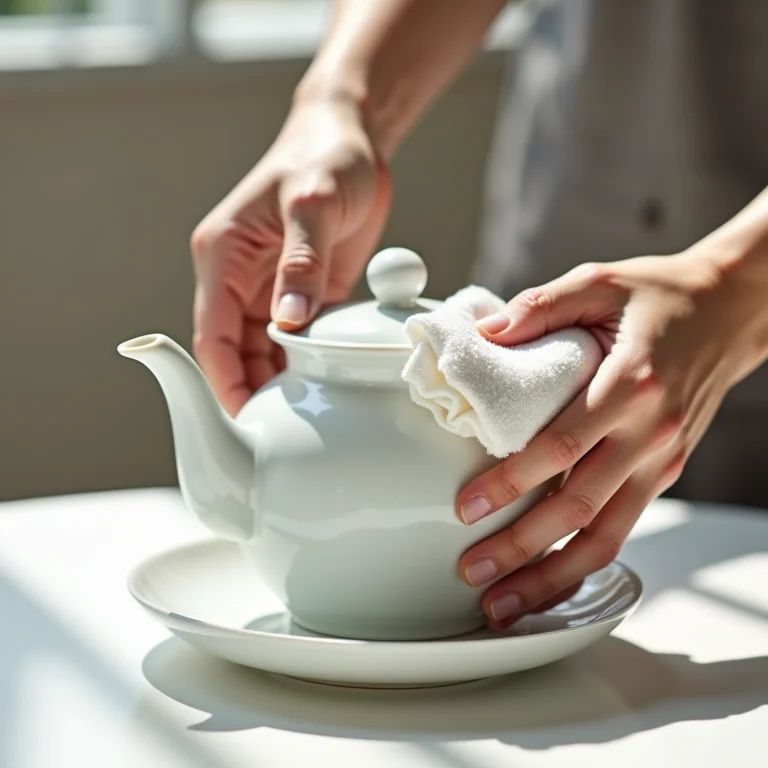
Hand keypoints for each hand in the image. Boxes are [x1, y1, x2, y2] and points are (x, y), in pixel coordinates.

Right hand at [190, 97, 391, 415]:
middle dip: (250, 391)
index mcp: (223, 256)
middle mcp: (238, 277)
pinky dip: (302, 363)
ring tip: (299, 420)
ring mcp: (270, 287)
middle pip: (234, 350)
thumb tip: (290, 323)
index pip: (212, 333)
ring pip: (262, 350)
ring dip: (276, 382)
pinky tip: (319, 386)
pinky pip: (295, 338)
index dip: (223, 380)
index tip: (241, 421)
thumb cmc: (325, 159)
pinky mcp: (301, 291)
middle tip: (274, 434)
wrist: (353, 142)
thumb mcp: (313, 204)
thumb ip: (301, 263)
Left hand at [455, 250, 767, 628]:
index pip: (562, 446)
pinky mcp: (664, 472)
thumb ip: (538, 308)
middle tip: (473, 573)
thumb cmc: (659, 296)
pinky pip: (622, 527)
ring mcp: (661, 459)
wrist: (731, 310)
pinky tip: (551, 578)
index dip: (512, 482)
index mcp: (629, 384)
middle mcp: (649, 432)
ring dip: (553, 575)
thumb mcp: (597, 281)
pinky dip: (585, 561)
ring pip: (606, 536)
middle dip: (522, 548)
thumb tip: (481, 336)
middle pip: (579, 507)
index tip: (467, 508)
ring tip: (505, 603)